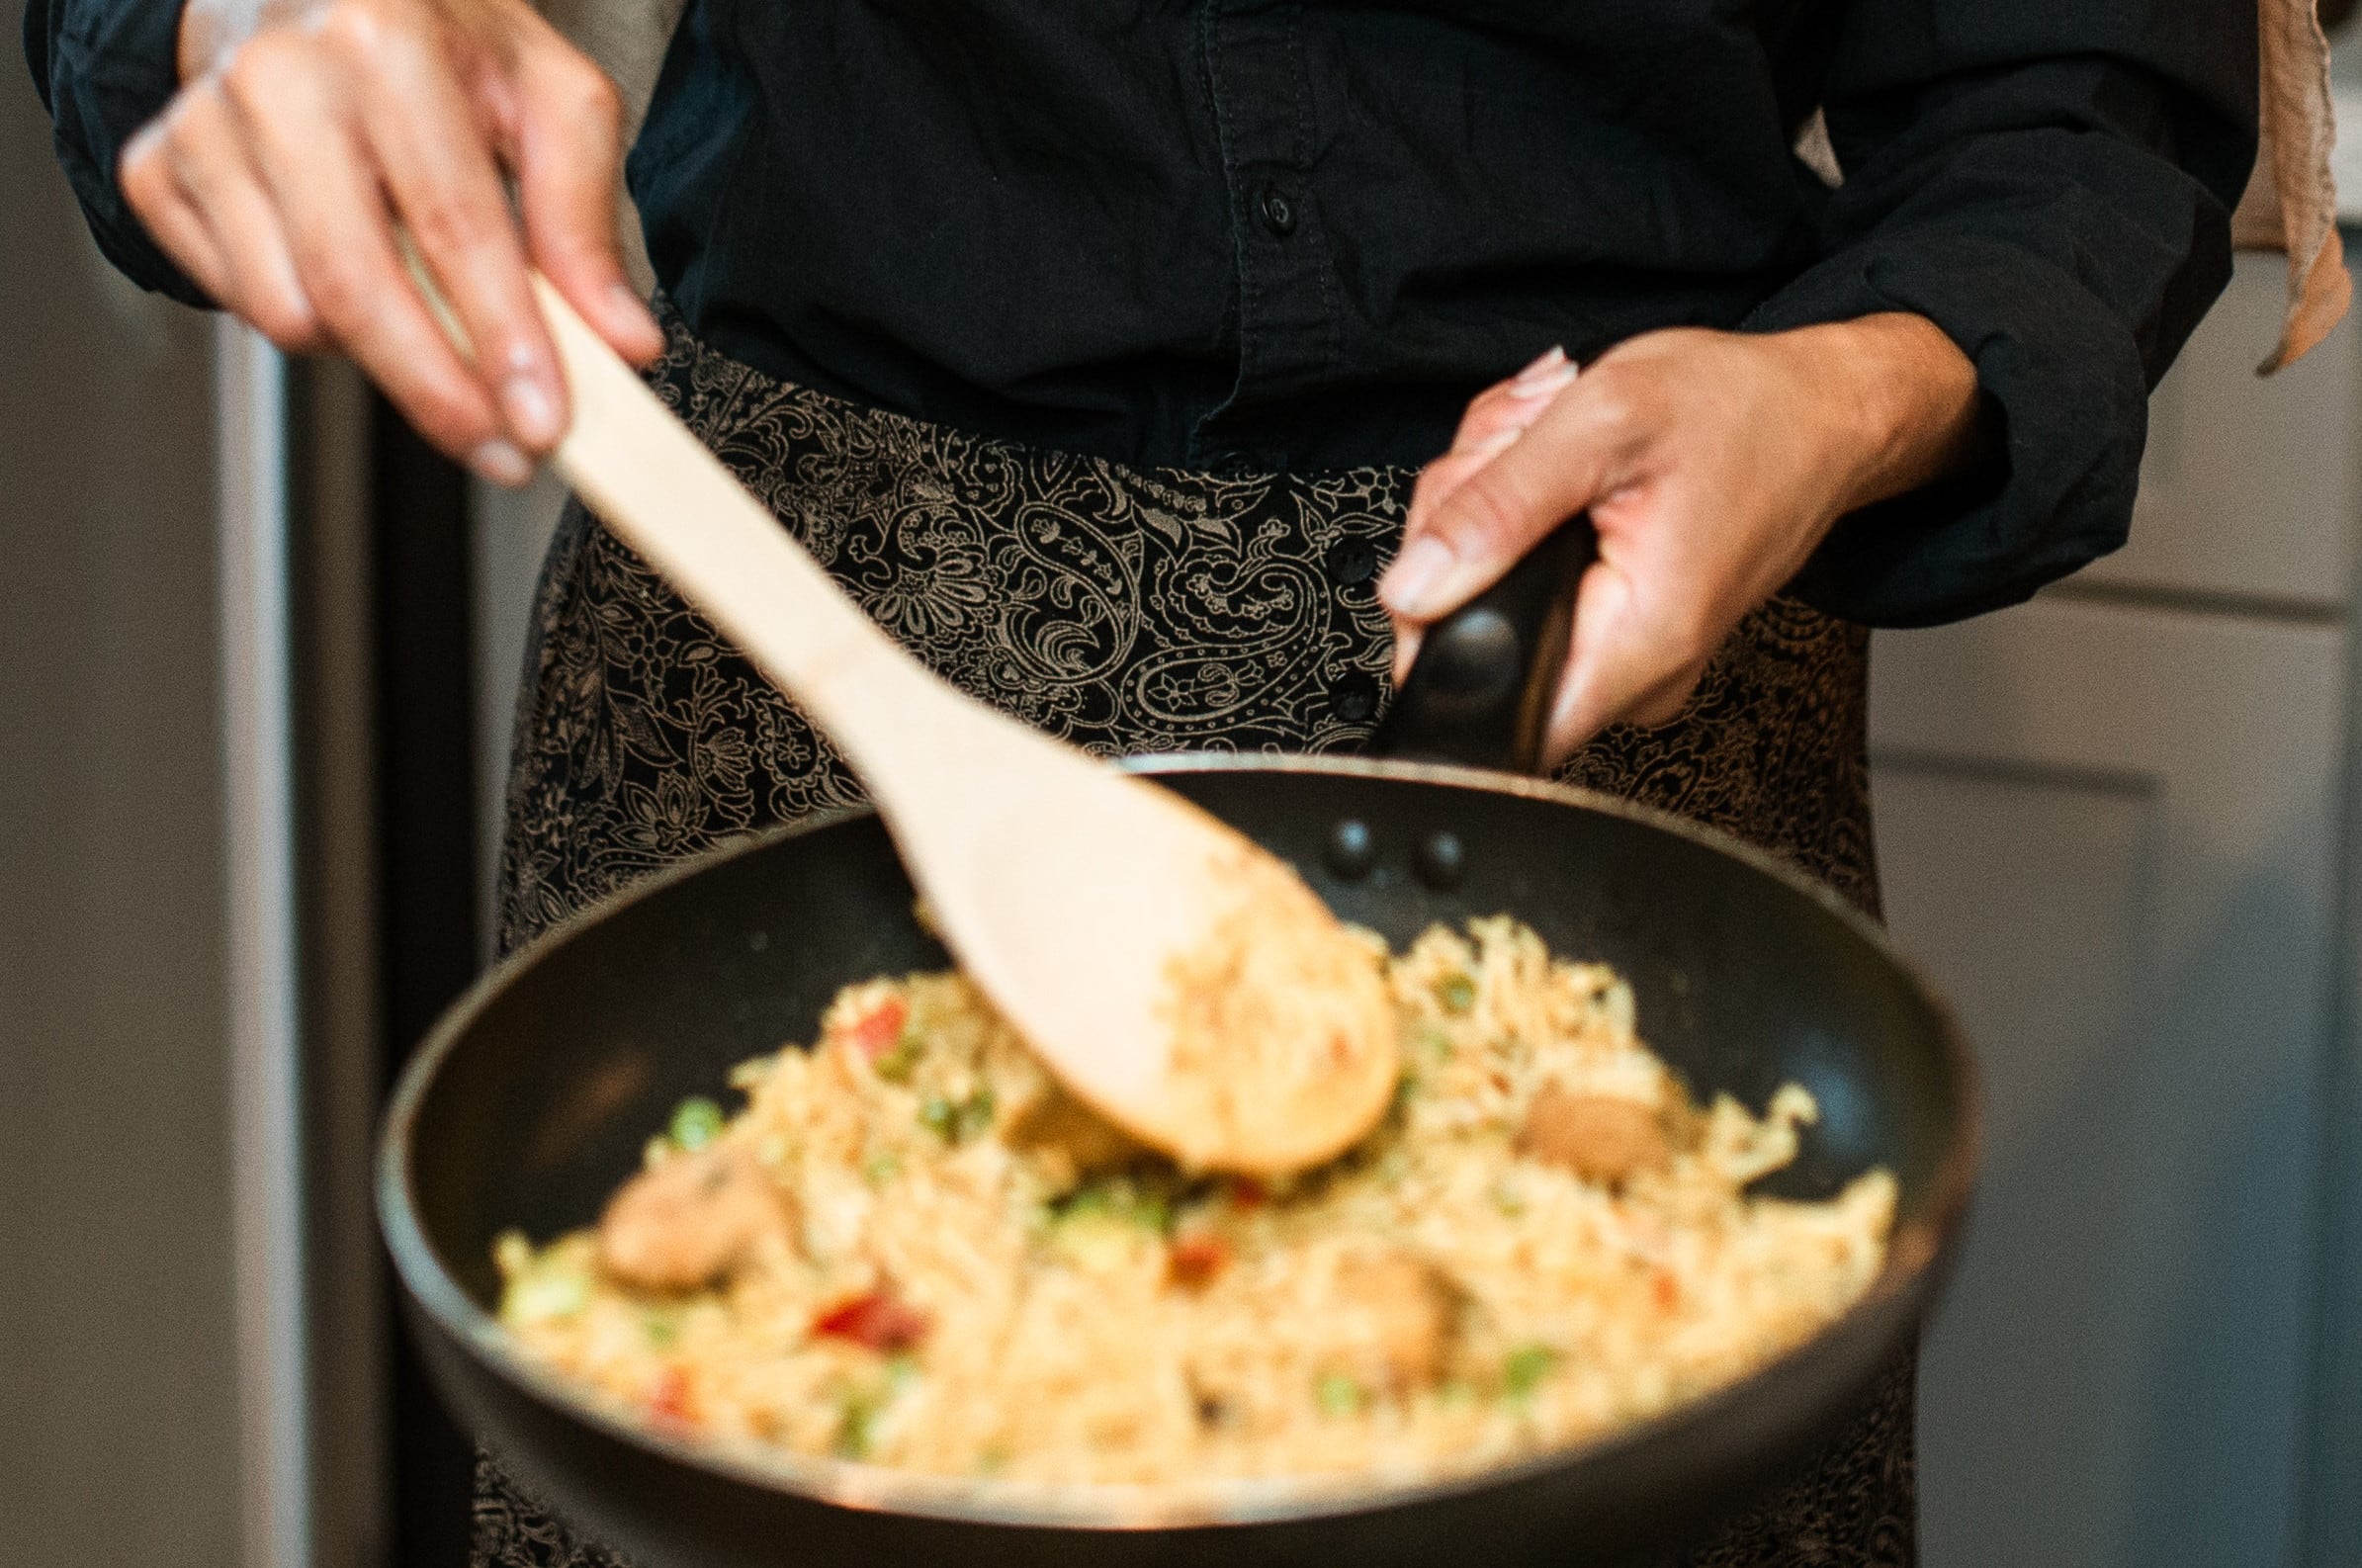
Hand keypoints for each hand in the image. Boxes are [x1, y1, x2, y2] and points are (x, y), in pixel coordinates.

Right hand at [119, 0, 664, 484]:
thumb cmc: (438, 40)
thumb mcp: (547, 97)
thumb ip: (586, 220)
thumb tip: (624, 340)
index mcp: (385, 42)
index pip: (452, 226)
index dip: (501, 341)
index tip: (542, 423)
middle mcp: (279, 78)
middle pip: (354, 290)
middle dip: (438, 395)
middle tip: (504, 448)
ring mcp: (203, 126)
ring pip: (289, 315)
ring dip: (374, 353)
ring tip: (427, 312)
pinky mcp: (156, 171)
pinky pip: (240, 304)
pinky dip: (311, 321)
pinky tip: (351, 273)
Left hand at [1380, 315, 1982, 766]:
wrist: (1823, 414)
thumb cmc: (1741, 411)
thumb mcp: (1600, 424)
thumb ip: (1496, 508)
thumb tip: (1412, 588)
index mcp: (1638, 639)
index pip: (1494, 706)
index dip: (1437, 633)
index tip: (1450, 551)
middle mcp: (1639, 674)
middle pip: (1476, 640)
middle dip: (1464, 535)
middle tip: (1515, 461)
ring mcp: (1633, 661)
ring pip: (1492, 607)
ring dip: (1493, 518)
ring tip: (1552, 458)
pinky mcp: (1622, 635)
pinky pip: (1529, 594)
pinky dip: (1523, 526)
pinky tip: (1563, 482)